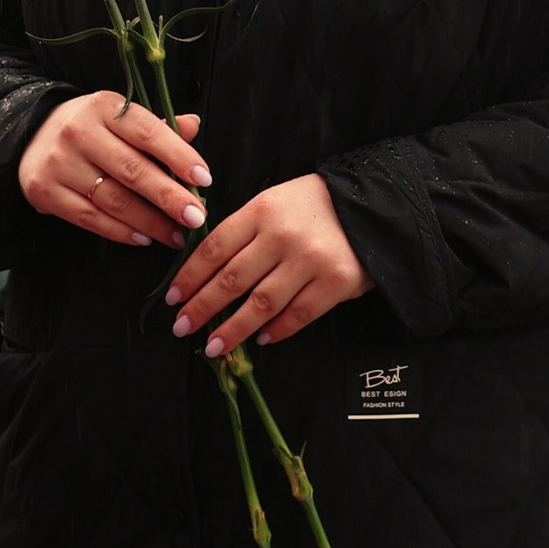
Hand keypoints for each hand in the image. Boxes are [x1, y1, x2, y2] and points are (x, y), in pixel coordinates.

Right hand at [18, 90, 208, 247]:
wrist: (30, 134)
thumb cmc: (90, 127)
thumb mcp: (119, 116)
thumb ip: (156, 126)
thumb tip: (193, 126)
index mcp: (103, 107)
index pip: (148, 132)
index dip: (179, 156)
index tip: (204, 178)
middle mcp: (79, 132)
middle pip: (133, 170)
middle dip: (170, 198)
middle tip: (196, 217)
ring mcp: (59, 163)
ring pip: (114, 200)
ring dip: (150, 222)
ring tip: (176, 234)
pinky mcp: (45, 191)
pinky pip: (90, 218)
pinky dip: (121, 232)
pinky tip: (144, 237)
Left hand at [168, 174, 369, 354]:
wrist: (375, 204)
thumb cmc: (315, 205)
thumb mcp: (275, 201)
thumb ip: (245, 230)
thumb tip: (204, 268)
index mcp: (262, 210)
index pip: (215, 248)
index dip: (190, 276)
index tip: (173, 298)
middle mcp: (283, 236)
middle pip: (232, 280)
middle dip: (202, 307)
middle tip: (182, 327)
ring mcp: (310, 261)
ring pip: (261, 303)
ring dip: (233, 329)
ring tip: (212, 346)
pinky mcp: (336, 283)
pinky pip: (298, 314)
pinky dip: (276, 330)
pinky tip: (260, 339)